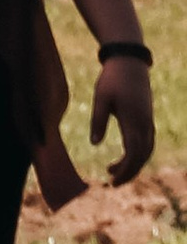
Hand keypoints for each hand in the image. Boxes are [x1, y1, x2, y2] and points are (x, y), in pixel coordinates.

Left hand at [90, 53, 156, 183]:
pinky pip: (146, 143)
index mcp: (134, 120)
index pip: (134, 154)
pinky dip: (137, 154)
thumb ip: (97, 121)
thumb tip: (94, 144)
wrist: (129, 61)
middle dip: (129, 173)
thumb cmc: (112, 78)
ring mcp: (148, 121)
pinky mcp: (147, 118)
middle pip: (142, 157)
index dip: (125, 170)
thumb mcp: (101, 97)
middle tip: (112, 183)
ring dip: (133, 164)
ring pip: (146, 151)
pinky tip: (125, 156)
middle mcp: (145, 124)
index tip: (112, 180)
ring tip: (112, 171)